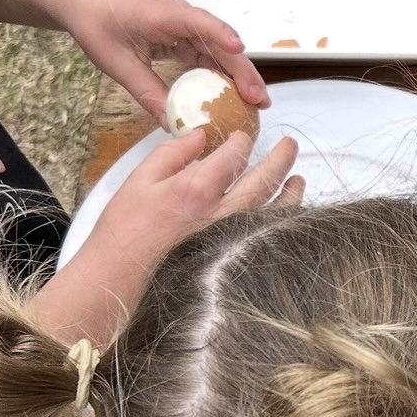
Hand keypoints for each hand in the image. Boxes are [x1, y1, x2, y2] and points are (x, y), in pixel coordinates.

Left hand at [61, 0, 269, 124]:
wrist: (89, 7)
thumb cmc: (100, 26)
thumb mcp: (119, 65)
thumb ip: (147, 92)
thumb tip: (173, 123)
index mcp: (167, 16)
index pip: (202, 24)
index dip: (222, 37)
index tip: (239, 51)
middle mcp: (184, 18)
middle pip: (222, 43)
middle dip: (243, 71)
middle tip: (259, 99)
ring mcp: (187, 28)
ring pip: (221, 51)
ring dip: (239, 76)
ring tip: (254, 102)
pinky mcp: (185, 38)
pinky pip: (209, 56)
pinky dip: (222, 75)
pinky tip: (232, 95)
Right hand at [76, 129, 302, 278]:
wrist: (117, 280)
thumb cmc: (125, 232)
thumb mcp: (140, 180)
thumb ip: (173, 153)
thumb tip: (201, 136)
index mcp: (198, 189)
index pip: (235, 155)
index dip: (243, 141)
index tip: (245, 137)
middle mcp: (223, 214)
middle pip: (265, 180)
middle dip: (281, 159)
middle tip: (290, 145)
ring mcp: (233, 240)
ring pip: (275, 212)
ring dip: (291, 192)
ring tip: (298, 179)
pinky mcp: (234, 259)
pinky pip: (268, 236)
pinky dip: (282, 222)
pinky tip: (284, 214)